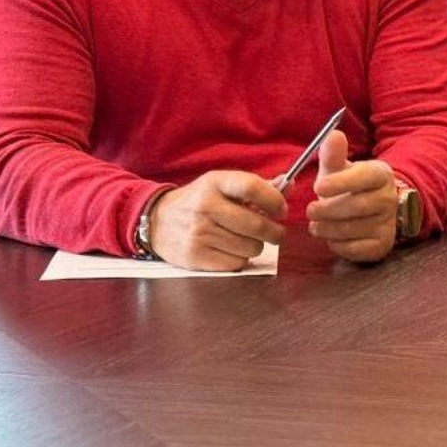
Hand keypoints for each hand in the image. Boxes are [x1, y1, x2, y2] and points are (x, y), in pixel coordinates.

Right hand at [149, 170, 286, 270]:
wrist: (157, 221)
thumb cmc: (199, 201)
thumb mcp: (222, 186)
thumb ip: (257, 187)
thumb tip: (289, 184)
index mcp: (214, 183)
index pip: (253, 187)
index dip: (275, 200)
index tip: (281, 210)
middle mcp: (205, 206)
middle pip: (257, 225)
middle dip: (274, 232)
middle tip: (275, 232)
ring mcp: (198, 233)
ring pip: (250, 247)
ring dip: (255, 246)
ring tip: (244, 239)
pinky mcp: (195, 256)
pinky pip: (236, 264)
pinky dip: (239, 259)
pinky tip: (230, 250)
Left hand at [307, 129, 399, 262]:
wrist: (375, 208)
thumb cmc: (351, 186)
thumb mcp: (341, 168)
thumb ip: (333, 153)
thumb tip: (333, 134)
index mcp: (380, 175)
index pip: (364, 177)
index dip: (340, 183)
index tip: (318, 186)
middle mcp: (388, 199)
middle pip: (356, 206)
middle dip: (327, 210)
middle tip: (310, 210)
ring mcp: (387, 223)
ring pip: (352, 229)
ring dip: (327, 228)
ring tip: (316, 224)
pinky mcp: (382, 245)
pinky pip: (355, 248)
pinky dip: (337, 244)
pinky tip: (331, 236)